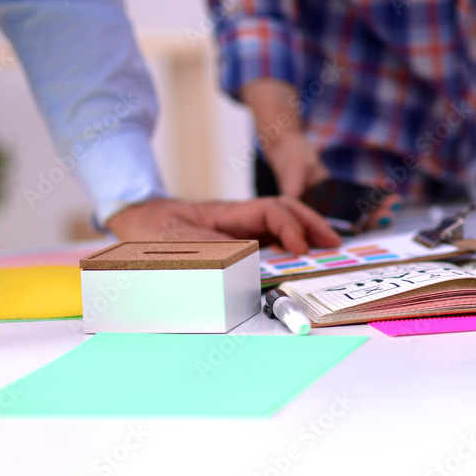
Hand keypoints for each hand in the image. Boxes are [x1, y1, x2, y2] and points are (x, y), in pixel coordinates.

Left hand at [105, 197, 341, 253]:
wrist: (141, 221)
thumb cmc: (157, 232)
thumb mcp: (178, 243)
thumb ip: (209, 252)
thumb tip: (243, 265)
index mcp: (229, 213)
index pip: (269, 212)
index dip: (289, 228)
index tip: (301, 250)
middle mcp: (240, 216)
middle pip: (284, 210)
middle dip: (311, 224)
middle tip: (334, 244)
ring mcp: (242, 225)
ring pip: (281, 219)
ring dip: (307, 231)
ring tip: (329, 247)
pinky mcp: (240, 236)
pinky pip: (271, 234)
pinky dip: (293, 240)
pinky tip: (305, 254)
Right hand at [265, 133, 399, 231]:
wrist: (290, 147)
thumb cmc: (288, 158)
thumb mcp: (291, 169)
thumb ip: (293, 181)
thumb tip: (292, 193)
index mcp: (310, 213)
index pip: (333, 225)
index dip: (352, 225)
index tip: (369, 222)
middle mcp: (323, 212)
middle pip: (350, 221)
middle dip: (371, 218)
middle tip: (390, 212)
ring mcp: (333, 203)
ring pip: (357, 212)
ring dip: (376, 209)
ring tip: (395, 202)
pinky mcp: (339, 193)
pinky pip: (357, 197)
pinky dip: (371, 194)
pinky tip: (386, 189)